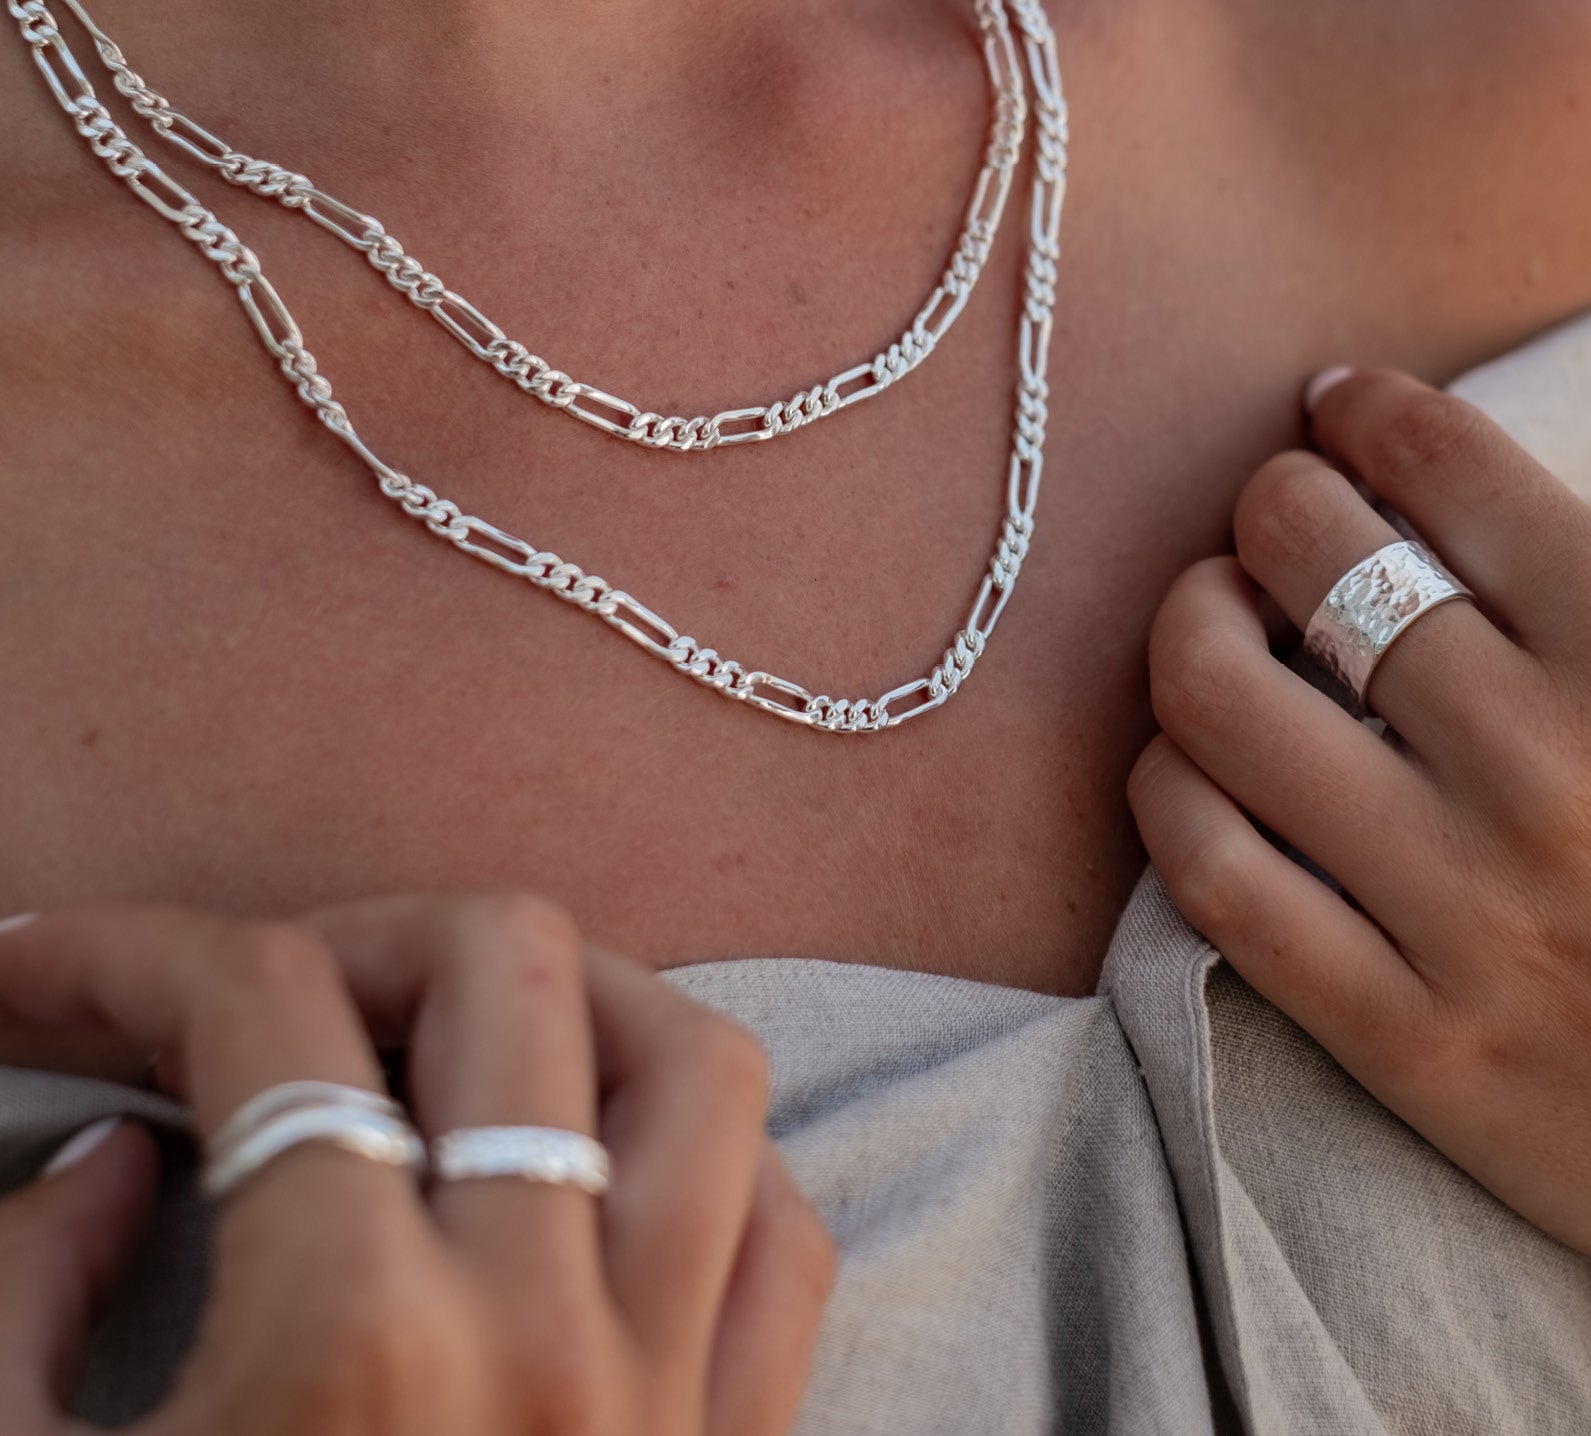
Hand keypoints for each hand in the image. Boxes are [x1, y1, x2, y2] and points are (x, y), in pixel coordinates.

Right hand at [0, 896, 835, 1434]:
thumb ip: (19, 1306)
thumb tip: (122, 1155)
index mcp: (348, 1342)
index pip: (256, 1011)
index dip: (119, 954)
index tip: (37, 977)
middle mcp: (545, 1328)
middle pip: (510, 963)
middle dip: (361, 935)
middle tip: (266, 1003)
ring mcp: (672, 1388)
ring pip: (698, 1061)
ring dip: (576, 1005)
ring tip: (456, 1043)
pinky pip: (783, 1230)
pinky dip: (707, 1162)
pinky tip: (596, 1184)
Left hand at [1127, 368, 1590, 1422]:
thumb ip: (1558, 586)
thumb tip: (1384, 465)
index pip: (1441, 459)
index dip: (1354, 411)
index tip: (1326, 413)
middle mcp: (1549, 763)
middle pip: (1303, 548)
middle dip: (1260, 511)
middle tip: (1264, 538)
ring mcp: (1466, 905)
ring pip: (1217, 696)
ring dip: (1185, 633)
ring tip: (1211, 634)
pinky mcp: (1400, 1030)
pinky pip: (1208, 869)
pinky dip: (1165, 790)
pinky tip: (1185, 767)